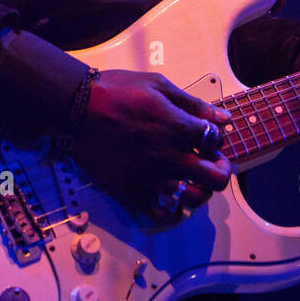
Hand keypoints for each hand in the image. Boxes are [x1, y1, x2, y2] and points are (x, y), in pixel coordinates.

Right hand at [73, 70, 231, 223]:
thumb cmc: (116, 91)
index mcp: (180, 128)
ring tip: (194, 182)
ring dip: (200, 191)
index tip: (207, 135)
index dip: (217, 137)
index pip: (217, 140)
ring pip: (194, 200)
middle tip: (213, 164)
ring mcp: (153, 177)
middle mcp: (172, 157)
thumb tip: (222, 117)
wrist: (77, 107)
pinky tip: (171, 203)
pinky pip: (159, 215)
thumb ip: (192, 104)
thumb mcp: (159, 85)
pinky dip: (170, 213)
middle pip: (216, 178)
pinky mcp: (132, 191)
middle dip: (221, 171)